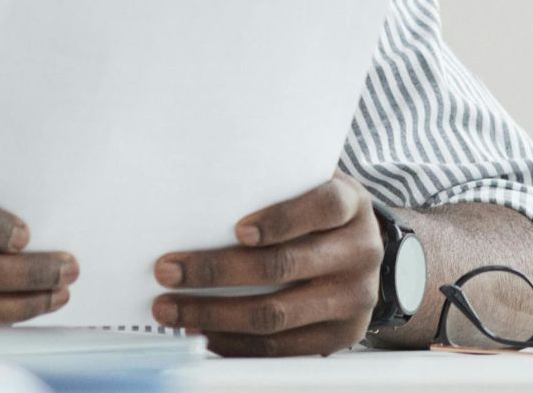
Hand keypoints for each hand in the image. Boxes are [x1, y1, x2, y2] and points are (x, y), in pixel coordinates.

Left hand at [151, 170, 382, 356]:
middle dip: (217, 271)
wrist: (363, 251)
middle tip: (168, 270)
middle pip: (284, 266)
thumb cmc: (318, 213)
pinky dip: (236, 342)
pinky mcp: (342, 335)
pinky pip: (282, 347)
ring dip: (216, 314)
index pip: (322, 208)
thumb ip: (271, 186)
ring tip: (172, 309)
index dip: (281, 220)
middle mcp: (360, 252)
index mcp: (352, 207)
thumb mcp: (309, 185)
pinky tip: (204, 331)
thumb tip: (194, 196)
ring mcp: (354, 299)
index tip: (238, 231)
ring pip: (277, 314)